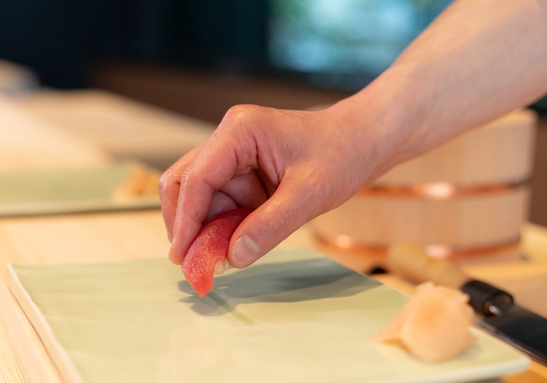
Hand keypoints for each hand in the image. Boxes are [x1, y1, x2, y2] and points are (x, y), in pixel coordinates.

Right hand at [159, 101, 393, 267]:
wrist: (364, 140)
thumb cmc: (343, 153)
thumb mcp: (309, 193)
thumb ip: (270, 226)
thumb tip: (232, 257)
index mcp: (240, 132)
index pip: (197, 178)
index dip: (186, 220)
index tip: (182, 256)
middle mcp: (229, 139)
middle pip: (184, 183)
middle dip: (185, 224)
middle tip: (193, 264)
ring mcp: (233, 155)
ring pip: (198, 197)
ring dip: (202, 229)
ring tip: (213, 261)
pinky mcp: (242, 172)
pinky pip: (219, 203)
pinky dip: (220, 227)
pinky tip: (230, 247)